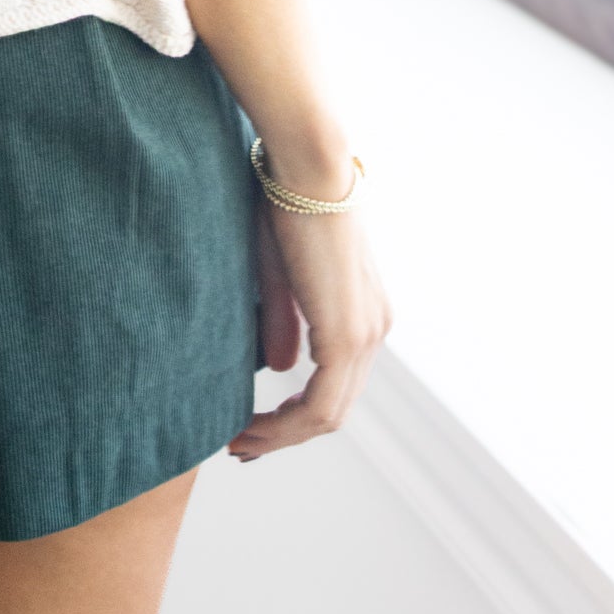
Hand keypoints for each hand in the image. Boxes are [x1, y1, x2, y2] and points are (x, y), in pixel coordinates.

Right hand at [229, 196, 391, 461]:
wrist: (308, 168)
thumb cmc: (286, 203)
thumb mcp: (280, 271)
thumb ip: (284, 321)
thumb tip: (280, 368)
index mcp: (363, 312)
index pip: (335, 382)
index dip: (293, 413)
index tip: (252, 424)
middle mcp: (374, 329)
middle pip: (334, 408)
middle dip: (284, 434)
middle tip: (241, 446)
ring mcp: (366, 336)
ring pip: (328, 415)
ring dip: (281, 437)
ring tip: (239, 443)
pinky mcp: (347, 337)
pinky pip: (320, 406)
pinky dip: (284, 427)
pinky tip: (250, 428)